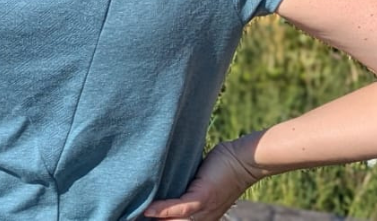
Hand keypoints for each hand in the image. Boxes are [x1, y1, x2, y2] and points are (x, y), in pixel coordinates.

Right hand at [142, 139, 264, 220]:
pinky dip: (164, 210)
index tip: (140, 215)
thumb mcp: (201, 181)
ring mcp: (204, 210)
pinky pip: (181, 208)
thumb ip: (184, 184)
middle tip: (132, 216)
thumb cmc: (223, 167)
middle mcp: (203, 218)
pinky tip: (149, 210)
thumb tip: (163, 175)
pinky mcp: (203, 197)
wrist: (244, 162)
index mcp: (202, 216)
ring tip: (135, 215)